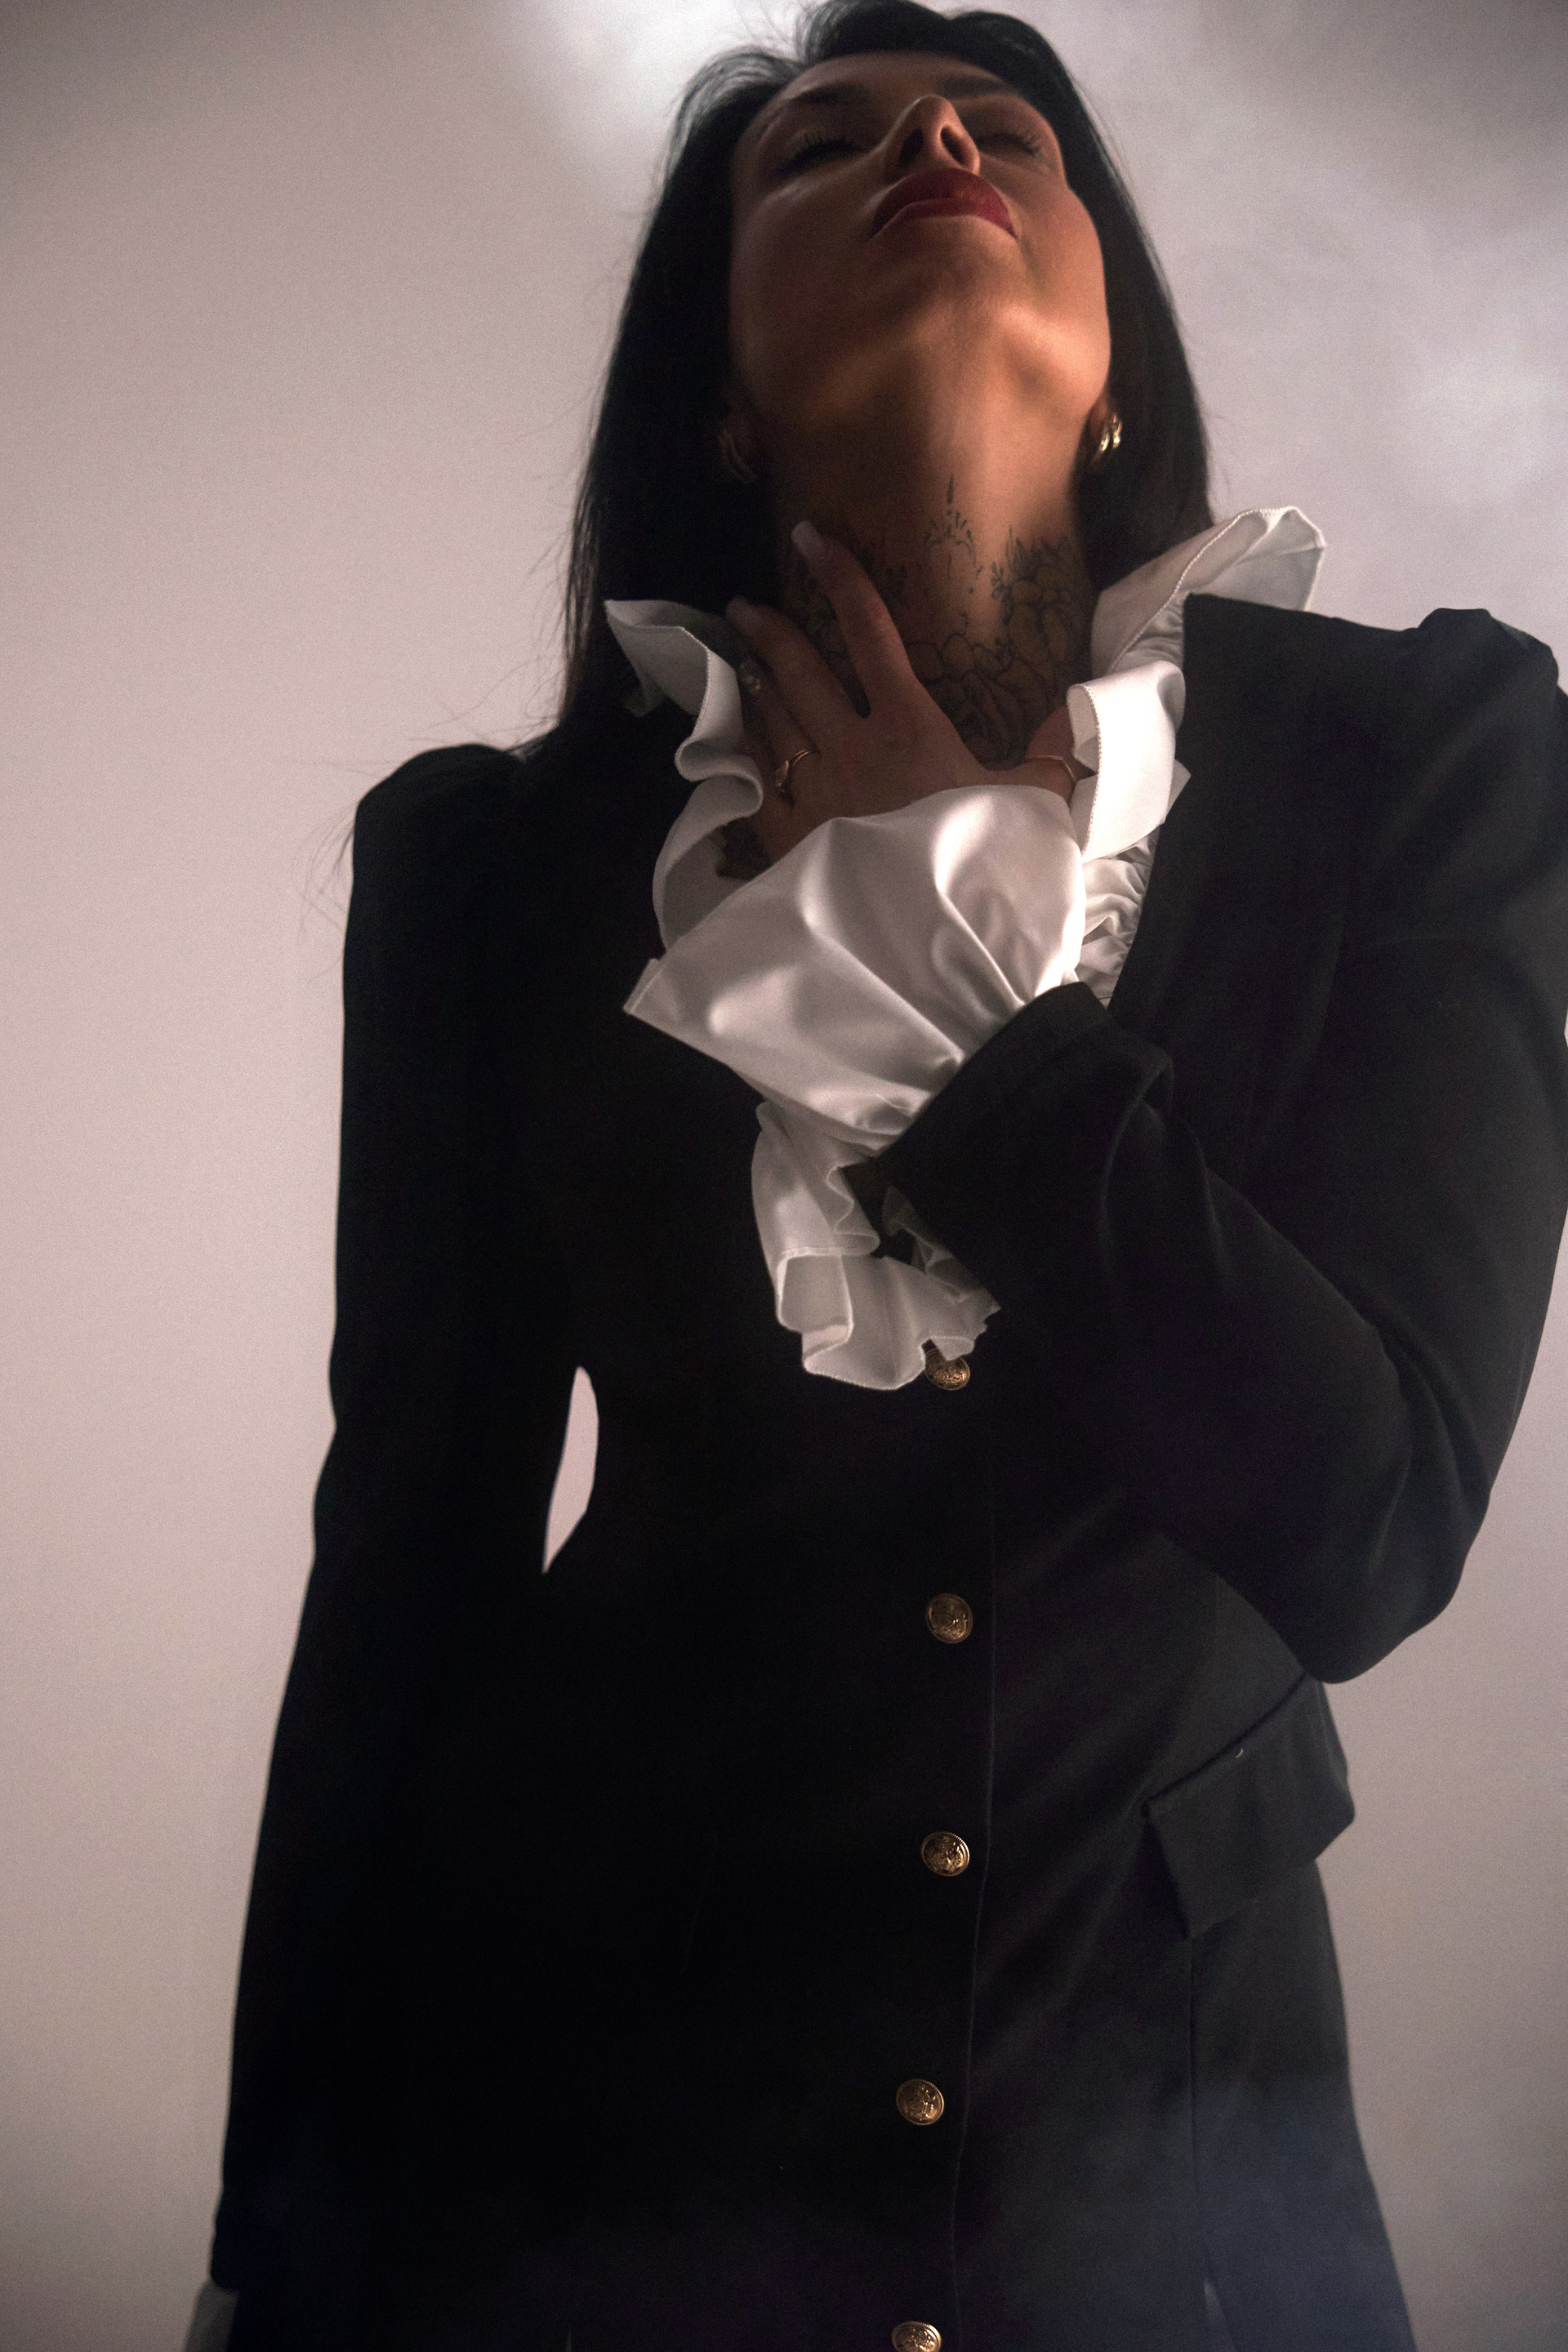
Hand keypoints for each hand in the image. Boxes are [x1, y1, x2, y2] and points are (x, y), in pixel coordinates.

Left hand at [728, 520, 1083, 866]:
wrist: (937, 949)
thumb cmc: (989, 871)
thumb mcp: (1038, 804)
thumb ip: (1051, 751)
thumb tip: (1070, 708)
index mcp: (910, 729)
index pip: (871, 636)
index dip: (841, 580)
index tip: (812, 537)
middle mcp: (852, 750)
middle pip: (801, 674)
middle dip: (771, 632)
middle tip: (744, 604)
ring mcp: (814, 796)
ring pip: (771, 723)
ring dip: (753, 685)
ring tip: (738, 659)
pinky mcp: (788, 842)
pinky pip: (752, 783)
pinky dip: (738, 752)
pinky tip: (730, 738)